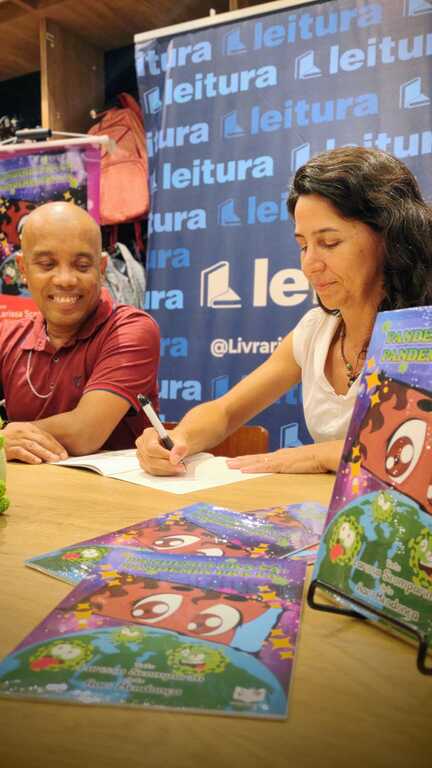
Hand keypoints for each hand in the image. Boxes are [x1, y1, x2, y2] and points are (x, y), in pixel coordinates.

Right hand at [3, 422, 67, 464]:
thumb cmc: (9, 440)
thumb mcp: (22, 435)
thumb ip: (34, 439)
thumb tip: (51, 449)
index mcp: (27, 427)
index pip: (44, 435)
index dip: (55, 444)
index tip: (63, 452)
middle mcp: (22, 431)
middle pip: (41, 440)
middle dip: (53, 449)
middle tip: (62, 457)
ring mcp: (15, 439)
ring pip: (33, 446)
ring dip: (45, 453)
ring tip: (54, 460)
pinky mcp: (8, 448)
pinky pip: (21, 452)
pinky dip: (30, 457)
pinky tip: (38, 462)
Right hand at [136, 427, 186, 475]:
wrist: (176, 444)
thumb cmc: (177, 440)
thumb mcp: (182, 441)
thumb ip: (180, 449)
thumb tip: (174, 460)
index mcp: (149, 433)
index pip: (151, 447)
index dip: (163, 455)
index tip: (175, 459)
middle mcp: (142, 443)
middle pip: (150, 459)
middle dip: (167, 464)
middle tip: (181, 466)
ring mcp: (141, 455)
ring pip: (151, 467)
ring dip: (166, 470)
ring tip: (179, 467)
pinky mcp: (144, 464)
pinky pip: (152, 472)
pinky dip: (164, 472)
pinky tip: (173, 469)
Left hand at [227, 442, 342, 473]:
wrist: (331, 454)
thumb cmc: (324, 461)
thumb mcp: (309, 467)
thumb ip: (303, 471)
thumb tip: (301, 479)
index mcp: (287, 456)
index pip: (265, 459)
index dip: (252, 460)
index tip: (240, 462)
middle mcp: (281, 455)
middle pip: (257, 458)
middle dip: (242, 460)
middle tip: (227, 463)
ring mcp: (282, 459)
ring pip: (257, 461)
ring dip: (243, 463)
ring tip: (229, 466)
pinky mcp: (285, 464)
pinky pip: (266, 467)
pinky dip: (253, 468)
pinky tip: (243, 470)